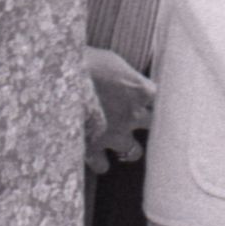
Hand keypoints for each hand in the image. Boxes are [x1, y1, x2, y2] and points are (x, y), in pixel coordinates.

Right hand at [82, 46, 155, 174]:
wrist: (59, 77)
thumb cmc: (85, 61)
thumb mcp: (112, 60)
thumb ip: (127, 76)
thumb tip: (130, 81)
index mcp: (142, 91)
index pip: (166, 101)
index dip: (159, 103)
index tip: (152, 102)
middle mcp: (134, 115)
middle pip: (156, 128)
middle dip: (148, 126)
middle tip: (137, 121)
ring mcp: (115, 134)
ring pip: (134, 152)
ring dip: (128, 148)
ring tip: (118, 141)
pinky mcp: (93, 148)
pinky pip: (103, 165)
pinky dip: (99, 162)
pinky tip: (95, 155)